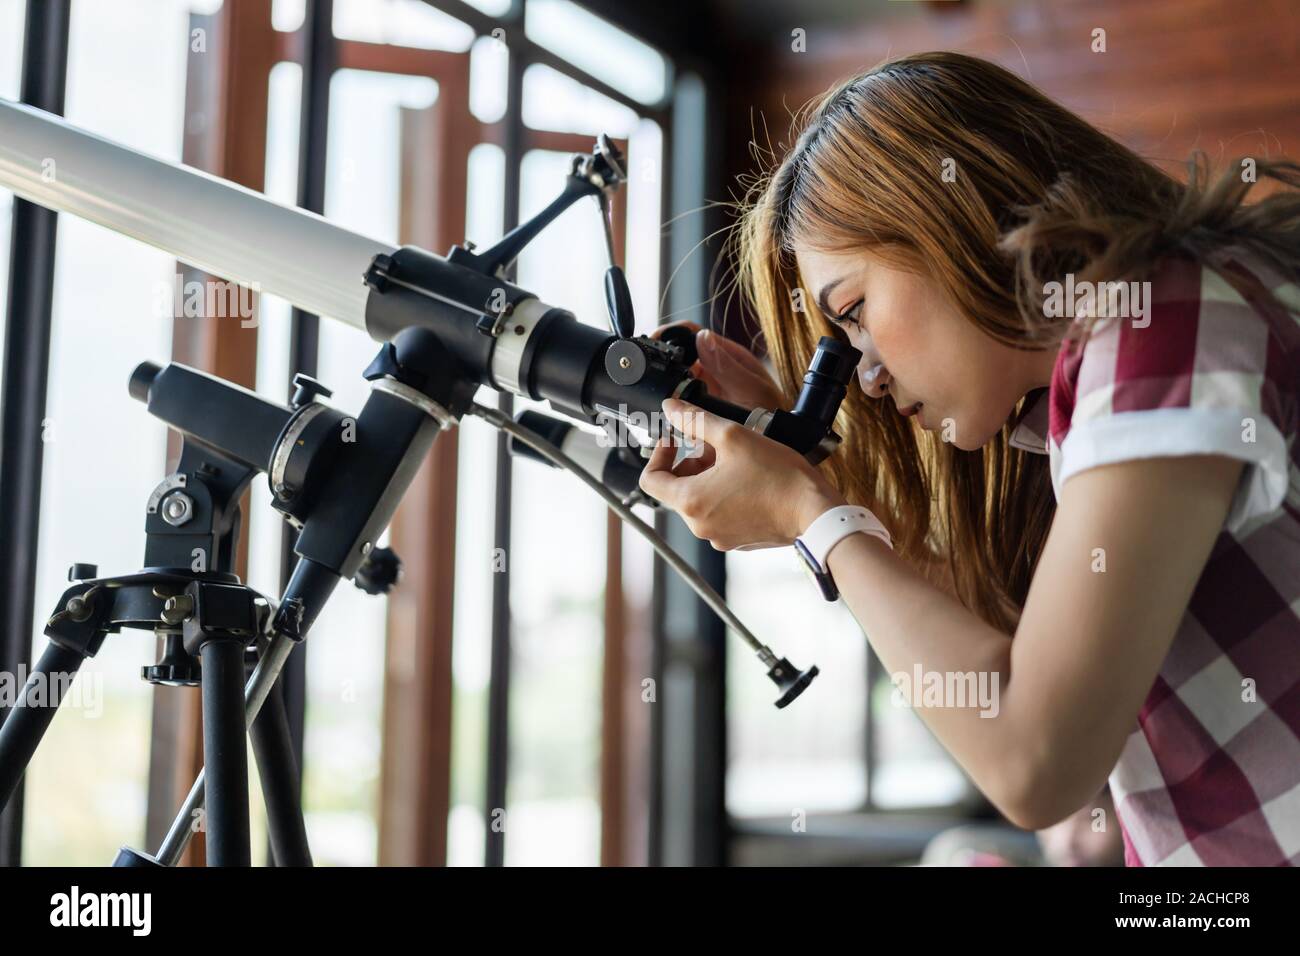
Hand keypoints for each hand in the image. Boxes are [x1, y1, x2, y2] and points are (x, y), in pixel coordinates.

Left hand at [638, 397, 846, 550]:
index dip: (659, 454)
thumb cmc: (778, 478)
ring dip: (709, 476)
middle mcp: (699, 525)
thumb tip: (671, 408)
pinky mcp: (738, 539)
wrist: (815, 512)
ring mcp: (719, 536)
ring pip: (700, 500)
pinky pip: (720, 513)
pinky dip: (725, 494)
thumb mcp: (732, 437)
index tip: (676, 439)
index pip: (650, 479)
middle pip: (677, 488)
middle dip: (690, 461)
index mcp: (690, 502)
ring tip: (736, 458)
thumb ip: (695, 420)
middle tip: (714, 444)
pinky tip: (748, 478)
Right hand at [650, 320, 784, 409]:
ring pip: (676, 381)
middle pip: (680, 356)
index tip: (655, 341)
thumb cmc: (775, 415)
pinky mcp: (701, 410)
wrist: (777, 445)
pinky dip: (670, 407)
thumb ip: (728, 367)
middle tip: (649, 372)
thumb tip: (702, 337)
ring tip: (656, 396)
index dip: (671, 333)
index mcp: (728, 356)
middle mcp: (715, 369)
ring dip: (665, 387)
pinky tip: (666, 415)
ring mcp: (707, 389)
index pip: (693, 332)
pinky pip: (680, 404)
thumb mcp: (753, 390)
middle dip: (663, 362)